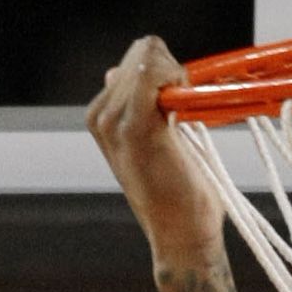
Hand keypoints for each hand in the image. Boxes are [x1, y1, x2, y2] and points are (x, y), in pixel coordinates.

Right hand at [87, 34, 224, 263]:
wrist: (182, 238)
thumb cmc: (182, 197)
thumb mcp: (159, 145)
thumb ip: (145, 110)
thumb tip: (130, 73)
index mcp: (103, 115)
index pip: (134, 60)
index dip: (168, 70)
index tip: (185, 99)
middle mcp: (101, 114)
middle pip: (141, 53)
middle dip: (173, 70)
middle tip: (190, 107)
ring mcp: (113, 121)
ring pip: (147, 58)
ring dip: (178, 77)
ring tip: (187, 115)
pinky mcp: (134, 129)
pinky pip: (150, 74)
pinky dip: (175, 78)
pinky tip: (185, 105)